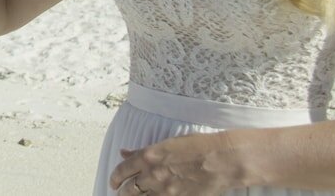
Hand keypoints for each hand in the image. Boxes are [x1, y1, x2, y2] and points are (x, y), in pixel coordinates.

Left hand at [109, 131, 242, 194]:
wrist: (221, 160)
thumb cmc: (197, 146)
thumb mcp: (166, 143)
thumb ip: (143, 151)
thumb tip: (125, 152)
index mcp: (148, 157)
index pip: (122, 170)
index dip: (115, 178)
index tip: (113, 182)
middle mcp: (153, 175)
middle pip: (129, 190)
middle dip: (122, 193)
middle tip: (121, 193)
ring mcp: (166, 190)